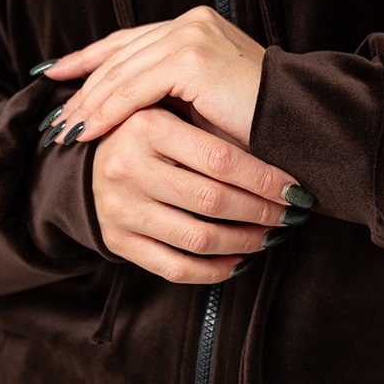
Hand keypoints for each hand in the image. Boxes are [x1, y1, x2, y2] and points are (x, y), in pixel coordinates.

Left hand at [45, 7, 263, 148]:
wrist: (300, 126)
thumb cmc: (258, 125)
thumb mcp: (203, 103)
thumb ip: (166, 94)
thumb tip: (118, 110)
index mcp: (195, 25)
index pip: (130, 41)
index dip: (89, 58)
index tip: (55, 74)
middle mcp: (191, 22)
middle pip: (120, 54)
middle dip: (82, 86)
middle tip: (55, 117)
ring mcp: (192, 34)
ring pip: (121, 71)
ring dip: (88, 103)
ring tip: (64, 130)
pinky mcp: (191, 57)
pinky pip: (134, 88)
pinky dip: (106, 111)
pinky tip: (87, 131)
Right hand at [91, 106, 307, 282]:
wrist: (90, 153)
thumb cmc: (151, 129)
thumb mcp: (173, 112)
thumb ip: (214, 128)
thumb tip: (283, 158)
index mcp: (145, 125)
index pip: (220, 160)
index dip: (264, 179)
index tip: (293, 188)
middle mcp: (127, 167)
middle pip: (212, 201)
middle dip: (261, 212)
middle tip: (288, 214)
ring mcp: (118, 207)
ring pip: (198, 239)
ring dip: (244, 243)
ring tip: (268, 236)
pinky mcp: (116, 239)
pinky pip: (174, 268)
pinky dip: (214, 271)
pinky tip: (237, 262)